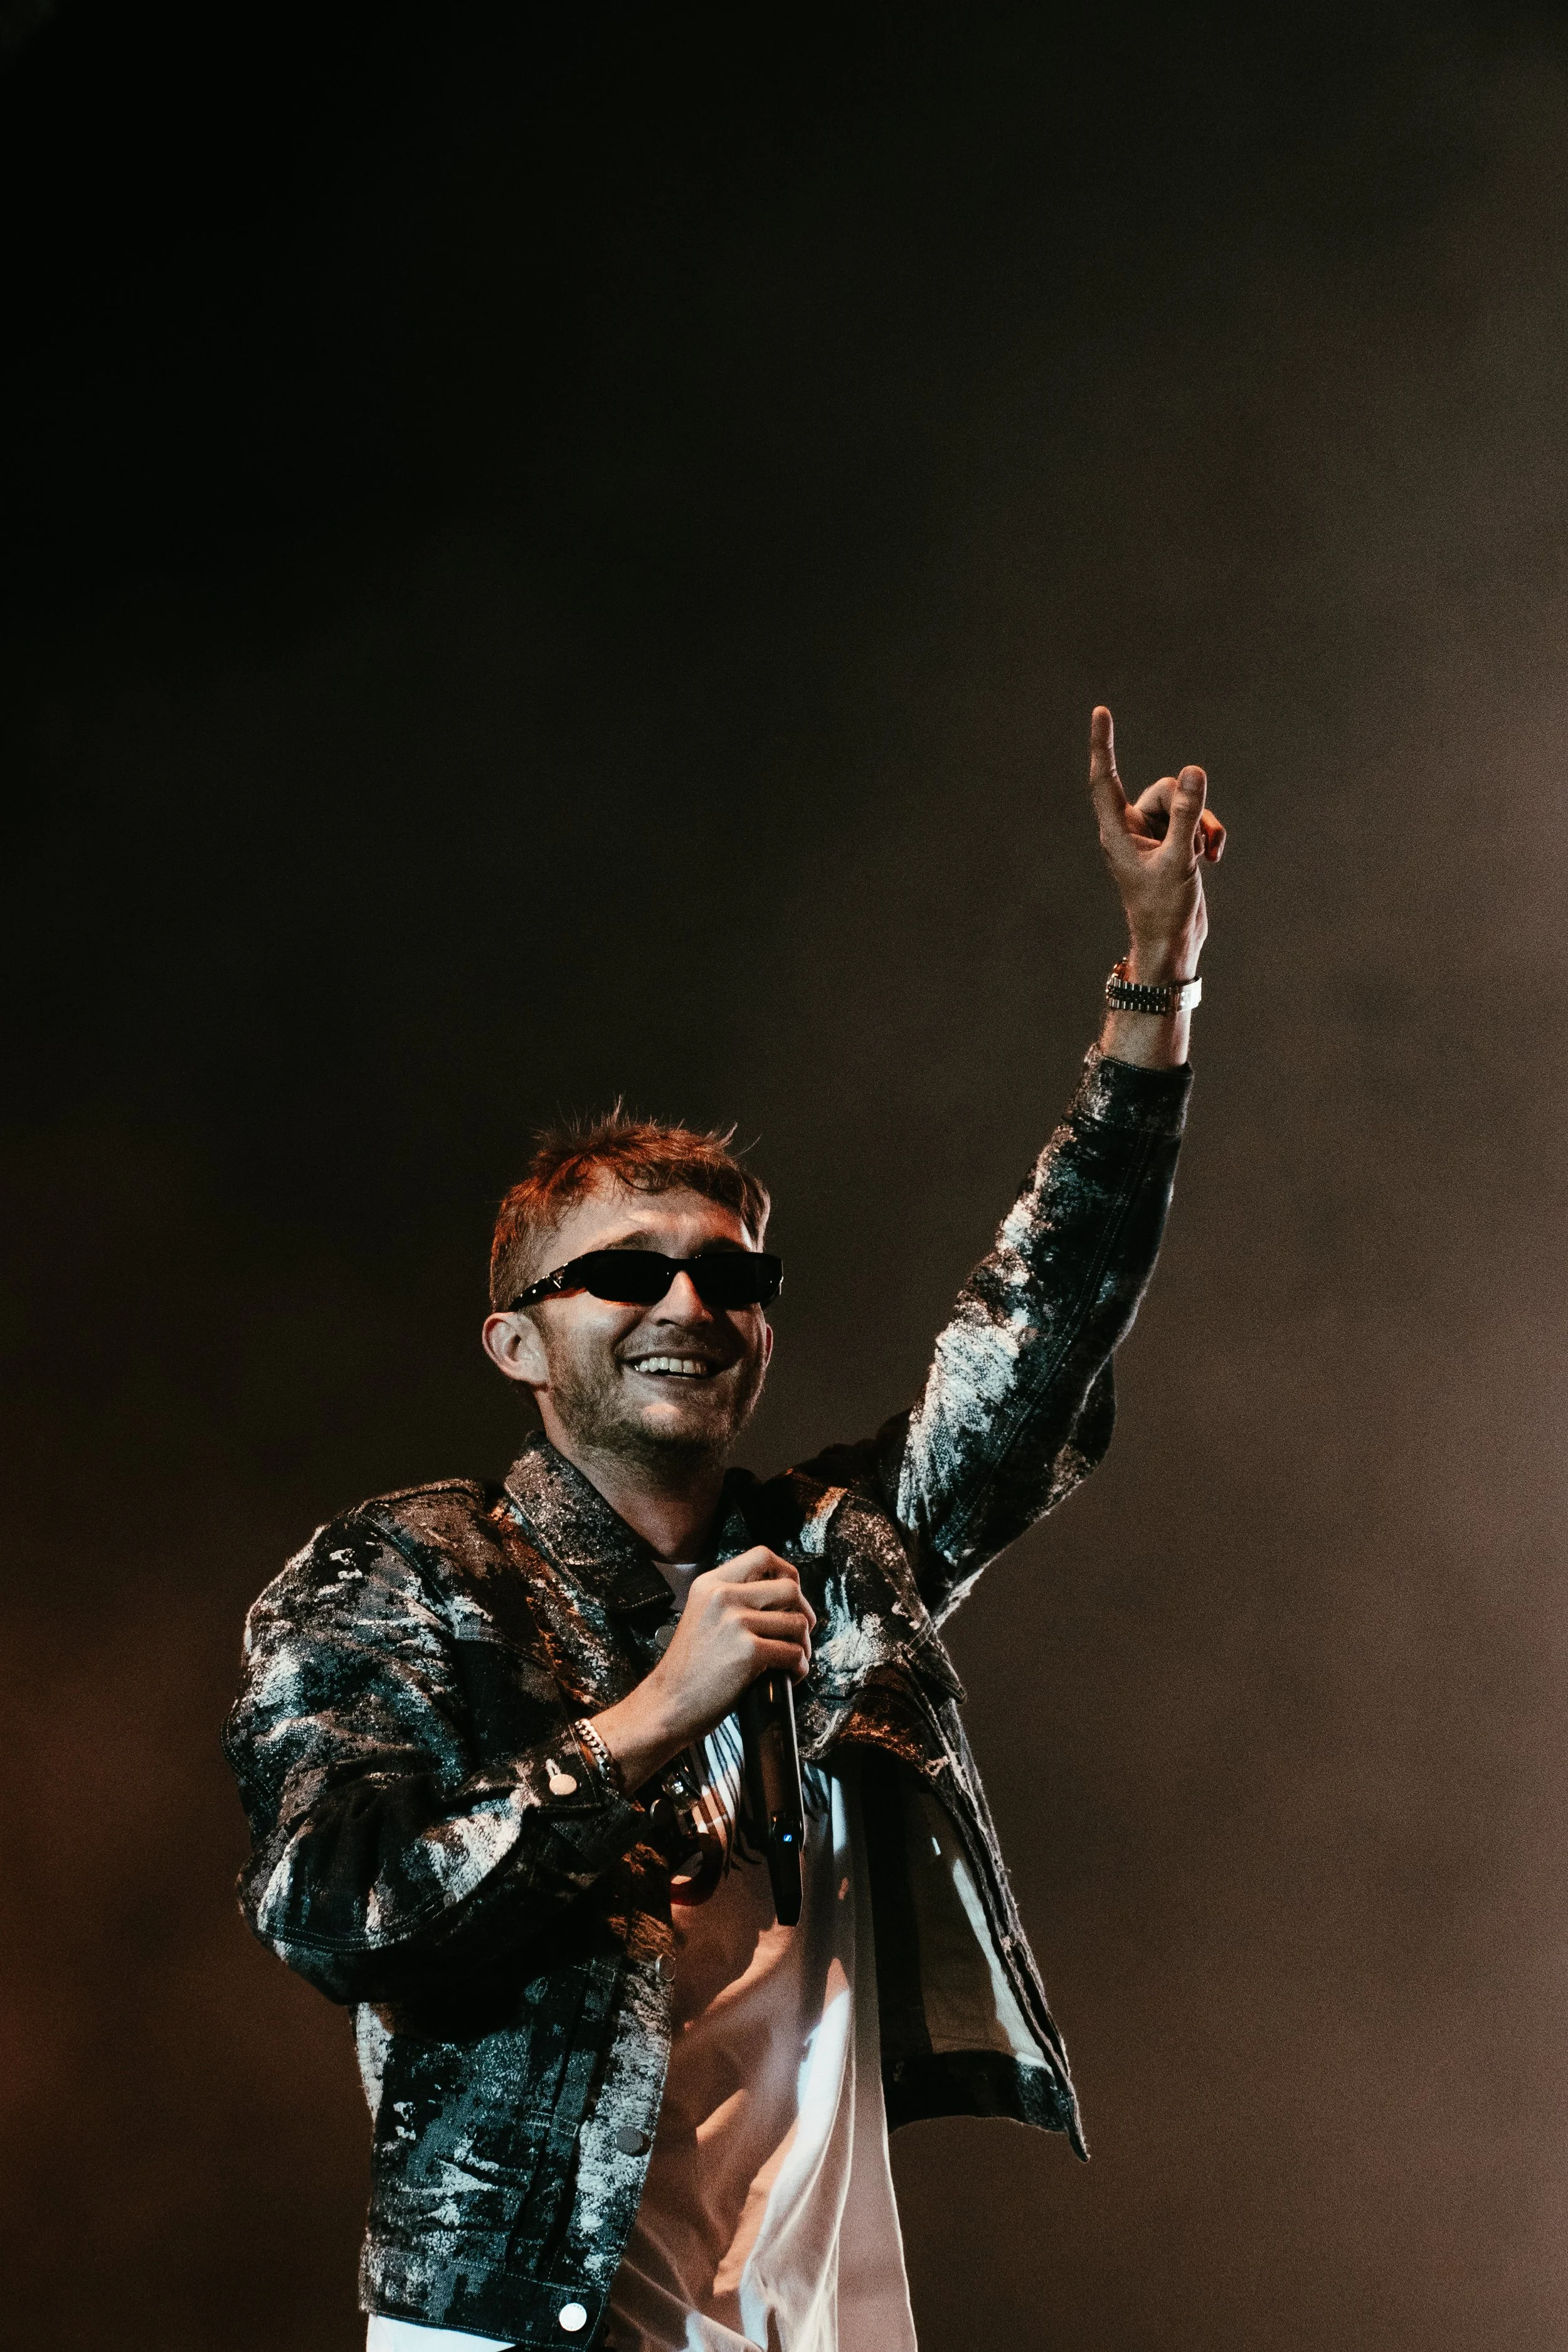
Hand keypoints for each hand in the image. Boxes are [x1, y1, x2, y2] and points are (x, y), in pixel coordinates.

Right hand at [587, 1547, 815, 1790]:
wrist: (666, 1704)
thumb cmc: (688, 1669)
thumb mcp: (702, 1616)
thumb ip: (731, 1600)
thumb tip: (780, 1597)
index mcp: (710, 1584)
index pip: (762, 1556)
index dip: (786, 1573)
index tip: (791, 1597)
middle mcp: (722, 1596)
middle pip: (789, 1588)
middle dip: (804, 1613)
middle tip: (799, 1634)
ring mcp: (736, 1622)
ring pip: (797, 1623)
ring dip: (803, 1646)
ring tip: (792, 1660)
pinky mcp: (748, 1651)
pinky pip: (794, 1654)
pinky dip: (799, 1669)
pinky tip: (788, 1677)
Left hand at [1088, 704, 1224, 985]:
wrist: (1173, 944)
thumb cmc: (1164, 909)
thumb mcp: (1180, 859)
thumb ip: (1188, 815)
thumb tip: (1193, 771)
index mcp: (1117, 832)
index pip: (1106, 778)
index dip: (1104, 744)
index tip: (1100, 712)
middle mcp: (1131, 830)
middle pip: (1164, 789)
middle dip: (1190, 807)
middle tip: (1197, 842)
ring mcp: (1152, 837)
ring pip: (1185, 805)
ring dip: (1203, 824)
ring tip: (1208, 854)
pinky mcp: (1172, 846)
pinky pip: (1194, 821)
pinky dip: (1207, 834)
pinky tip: (1213, 858)